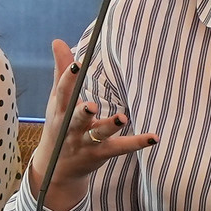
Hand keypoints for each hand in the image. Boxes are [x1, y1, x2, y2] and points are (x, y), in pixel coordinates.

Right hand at [27, 38, 156, 210]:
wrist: (57, 169)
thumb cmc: (59, 125)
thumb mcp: (57, 100)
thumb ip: (61, 71)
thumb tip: (57, 41)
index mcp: (60, 111)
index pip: (63, 93)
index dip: (68, 78)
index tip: (78, 64)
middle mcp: (71, 128)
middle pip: (77, 119)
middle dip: (83, 113)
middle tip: (92, 105)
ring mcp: (86, 143)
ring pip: (98, 135)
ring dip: (109, 127)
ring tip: (122, 118)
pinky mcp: (101, 154)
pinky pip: (120, 148)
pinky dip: (137, 143)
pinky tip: (154, 137)